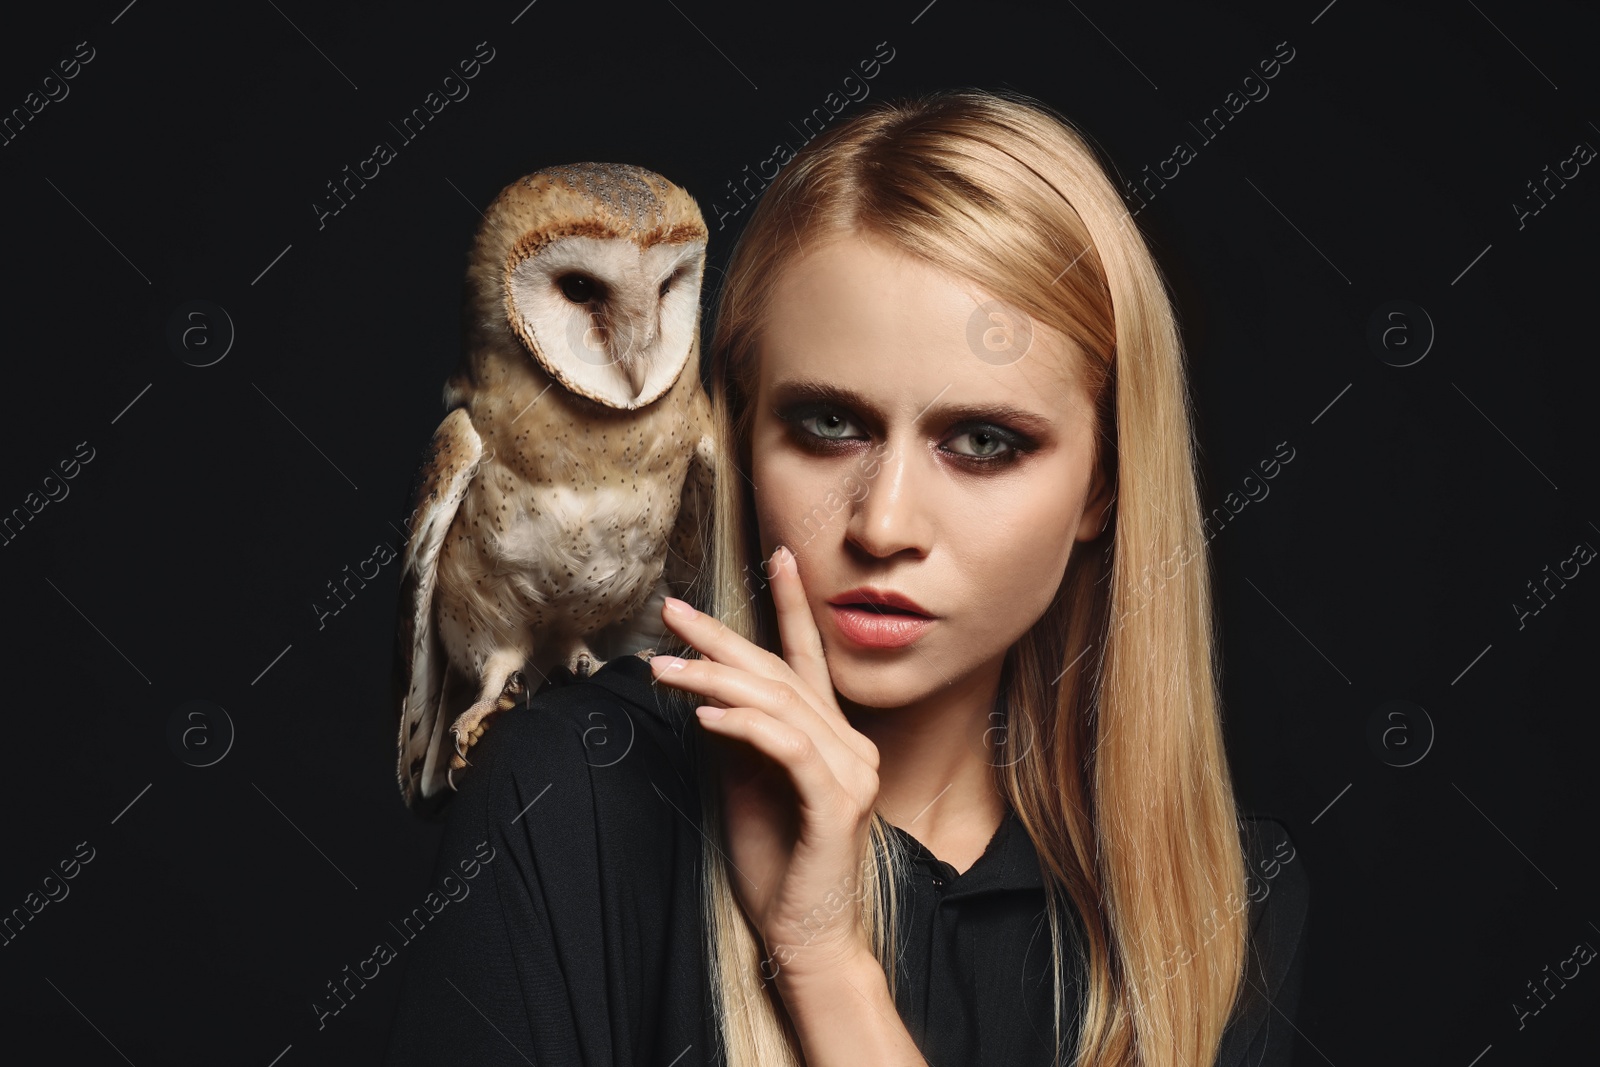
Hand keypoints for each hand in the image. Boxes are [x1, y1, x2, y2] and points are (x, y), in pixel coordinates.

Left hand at [650, 545, 881, 983]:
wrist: (805, 937)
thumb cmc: (777, 866)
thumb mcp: (745, 787)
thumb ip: (739, 738)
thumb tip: (707, 692)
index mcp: (831, 738)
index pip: (808, 659)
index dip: (792, 605)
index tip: (776, 554)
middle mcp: (850, 745)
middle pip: (780, 674)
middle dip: (721, 639)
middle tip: (670, 611)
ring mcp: (850, 772)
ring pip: (779, 704)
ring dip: (715, 681)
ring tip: (665, 670)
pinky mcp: (837, 803)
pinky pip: (787, 748)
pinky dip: (743, 727)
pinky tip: (704, 718)